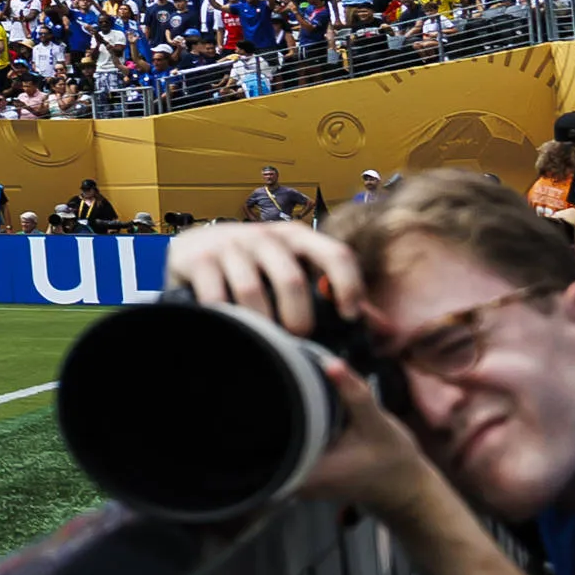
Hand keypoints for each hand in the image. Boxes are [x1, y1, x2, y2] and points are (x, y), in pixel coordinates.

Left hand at [155, 219, 442, 521]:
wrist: (406, 488)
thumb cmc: (392, 461)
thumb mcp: (379, 425)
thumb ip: (355, 394)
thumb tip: (330, 363)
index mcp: (303, 473)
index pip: (248, 460)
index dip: (223, 437)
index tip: (202, 412)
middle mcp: (291, 480)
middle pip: (244, 454)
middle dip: (226, 426)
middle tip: (206, 387)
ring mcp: (293, 476)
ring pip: (256, 451)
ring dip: (244, 425)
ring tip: (222, 390)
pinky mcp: (299, 466)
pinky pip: (272, 446)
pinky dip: (264, 427)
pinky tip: (256, 402)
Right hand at [158, 215, 358, 337]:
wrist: (191, 247)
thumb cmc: (254, 265)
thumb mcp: (295, 270)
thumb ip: (336, 296)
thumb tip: (383, 329)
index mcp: (296, 236)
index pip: (334, 253)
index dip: (348, 286)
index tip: (348, 317)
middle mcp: (264, 235)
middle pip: (292, 279)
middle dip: (299, 317)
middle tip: (299, 338)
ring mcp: (229, 245)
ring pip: (252, 290)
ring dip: (262, 322)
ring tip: (266, 338)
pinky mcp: (198, 259)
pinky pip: (216, 296)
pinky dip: (227, 318)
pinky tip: (232, 329)